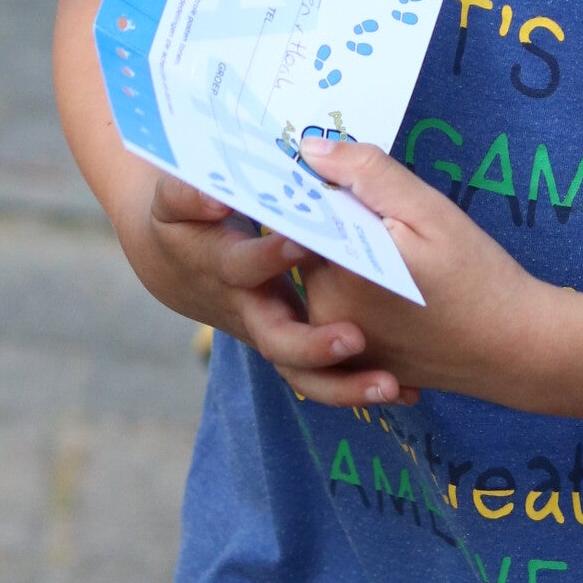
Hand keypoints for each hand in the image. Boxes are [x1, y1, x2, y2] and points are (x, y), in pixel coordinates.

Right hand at [122, 173, 389, 397]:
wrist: (175, 268)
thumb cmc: (183, 220)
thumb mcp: (176, 200)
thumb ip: (195, 193)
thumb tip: (223, 194)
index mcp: (222, 268)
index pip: (242, 267)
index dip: (268, 257)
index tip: (303, 241)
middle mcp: (248, 310)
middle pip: (275, 341)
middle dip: (313, 344)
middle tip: (354, 337)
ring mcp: (271, 332)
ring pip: (302, 373)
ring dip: (345, 384)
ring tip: (390, 384)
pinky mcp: (293, 345)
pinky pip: (324, 377)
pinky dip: (360, 384)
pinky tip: (407, 390)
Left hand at [274, 137, 549, 409]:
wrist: (516, 349)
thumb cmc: (478, 277)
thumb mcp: (430, 212)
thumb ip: (368, 175)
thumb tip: (311, 150)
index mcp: (337, 272)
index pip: (298, 215)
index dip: (319, 191)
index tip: (347, 182)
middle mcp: (324, 312)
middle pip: (307, 248)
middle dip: (338, 225)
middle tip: (393, 227)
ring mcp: (336, 345)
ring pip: (322, 279)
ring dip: (347, 261)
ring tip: (403, 262)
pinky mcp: (352, 363)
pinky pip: (335, 315)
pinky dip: (357, 296)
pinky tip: (399, 295)